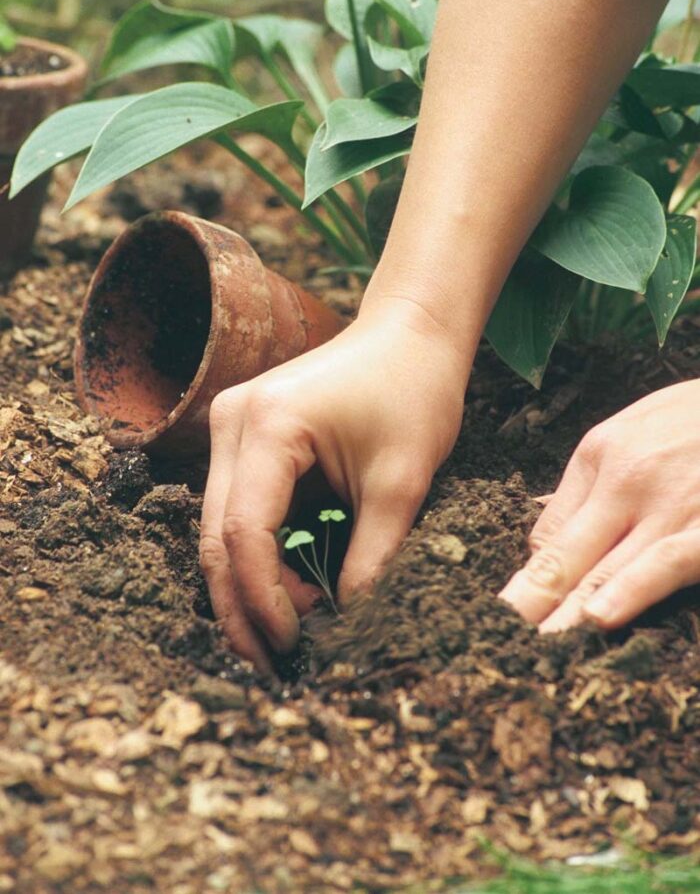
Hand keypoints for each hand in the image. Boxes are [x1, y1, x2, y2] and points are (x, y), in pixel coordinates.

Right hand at [199, 297, 467, 672]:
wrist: (410, 334)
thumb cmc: (413, 392)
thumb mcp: (402, 482)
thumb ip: (372, 556)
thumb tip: (349, 624)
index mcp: (267, 425)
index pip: (244, 531)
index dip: (264, 598)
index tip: (296, 643)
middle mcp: (232, 422)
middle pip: (215, 535)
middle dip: (240, 605)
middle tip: (271, 662)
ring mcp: (231, 426)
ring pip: (219, 526)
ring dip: (245, 585)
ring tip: (280, 637)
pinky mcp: (244, 437)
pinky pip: (237, 508)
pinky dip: (256, 554)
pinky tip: (283, 593)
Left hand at [500, 379, 699, 631]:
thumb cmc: (696, 415)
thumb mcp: (632, 427)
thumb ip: (588, 482)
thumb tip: (543, 539)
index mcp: (603, 455)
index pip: (552, 531)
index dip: (529, 578)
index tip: (508, 614)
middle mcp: (628, 480)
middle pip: (569, 553)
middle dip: (531, 600)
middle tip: (499, 637)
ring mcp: (672, 506)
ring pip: (609, 568)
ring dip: (569, 611)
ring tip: (536, 647)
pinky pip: (667, 562)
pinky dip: (632, 590)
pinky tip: (601, 618)